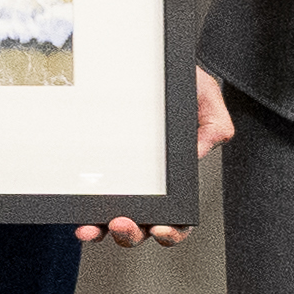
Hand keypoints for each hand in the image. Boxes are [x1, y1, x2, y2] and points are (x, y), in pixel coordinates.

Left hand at [73, 66, 231, 242]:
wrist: (147, 59)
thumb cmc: (179, 81)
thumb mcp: (206, 97)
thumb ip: (215, 125)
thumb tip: (198, 156)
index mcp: (176, 180)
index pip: (178, 218)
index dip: (172, 232)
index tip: (162, 228)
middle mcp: (148, 187)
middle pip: (142, 228)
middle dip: (133, 234)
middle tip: (123, 223)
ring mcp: (121, 183)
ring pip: (111, 221)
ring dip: (104, 231)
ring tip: (95, 227)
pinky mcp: (96, 172)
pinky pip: (88, 200)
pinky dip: (84, 213)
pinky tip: (79, 215)